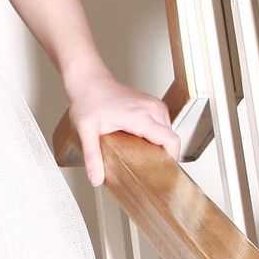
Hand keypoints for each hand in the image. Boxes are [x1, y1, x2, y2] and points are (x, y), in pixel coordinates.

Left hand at [65, 71, 180, 187]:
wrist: (88, 79)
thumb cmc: (88, 99)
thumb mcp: (86, 130)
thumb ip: (92, 156)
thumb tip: (96, 179)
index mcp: (141, 117)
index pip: (170, 140)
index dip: (171, 158)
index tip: (162, 171)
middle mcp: (152, 109)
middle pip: (171, 138)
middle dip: (164, 155)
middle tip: (149, 169)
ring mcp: (153, 104)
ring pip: (168, 131)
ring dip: (161, 145)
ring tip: (145, 158)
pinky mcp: (150, 104)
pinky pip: (163, 124)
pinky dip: (157, 135)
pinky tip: (142, 144)